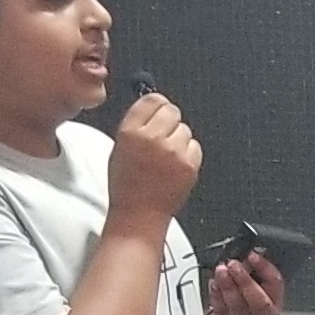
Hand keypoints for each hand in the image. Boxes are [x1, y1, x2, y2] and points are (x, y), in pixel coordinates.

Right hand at [105, 93, 202, 227]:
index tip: (157, 110)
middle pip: (172, 110)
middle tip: (162, 136)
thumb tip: (154, 106)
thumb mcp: (119, 147)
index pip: (152, 100)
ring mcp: (174, 152)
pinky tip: (176, 165)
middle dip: (168, 121)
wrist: (140, 214)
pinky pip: (195, 147)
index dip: (157, 105)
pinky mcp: (190, 165)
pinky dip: (188, 153)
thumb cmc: (127, 186)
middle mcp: (153, 139)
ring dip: (178, 138)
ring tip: (166, 156)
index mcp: (131, 132)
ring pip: (185, 129)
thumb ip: (136, 124)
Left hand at [203, 252, 284, 314]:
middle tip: (234, 264)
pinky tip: (214, 284)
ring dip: (228, 285)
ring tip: (221, 271)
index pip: (276, 283)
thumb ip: (251, 271)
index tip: (253, 255)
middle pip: (259, 301)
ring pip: (238, 306)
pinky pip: (221, 310)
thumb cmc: (244, 307)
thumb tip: (246, 254)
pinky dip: (217, 294)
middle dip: (246, 280)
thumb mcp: (253, 286)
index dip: (265, 268)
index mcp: (274, 301)